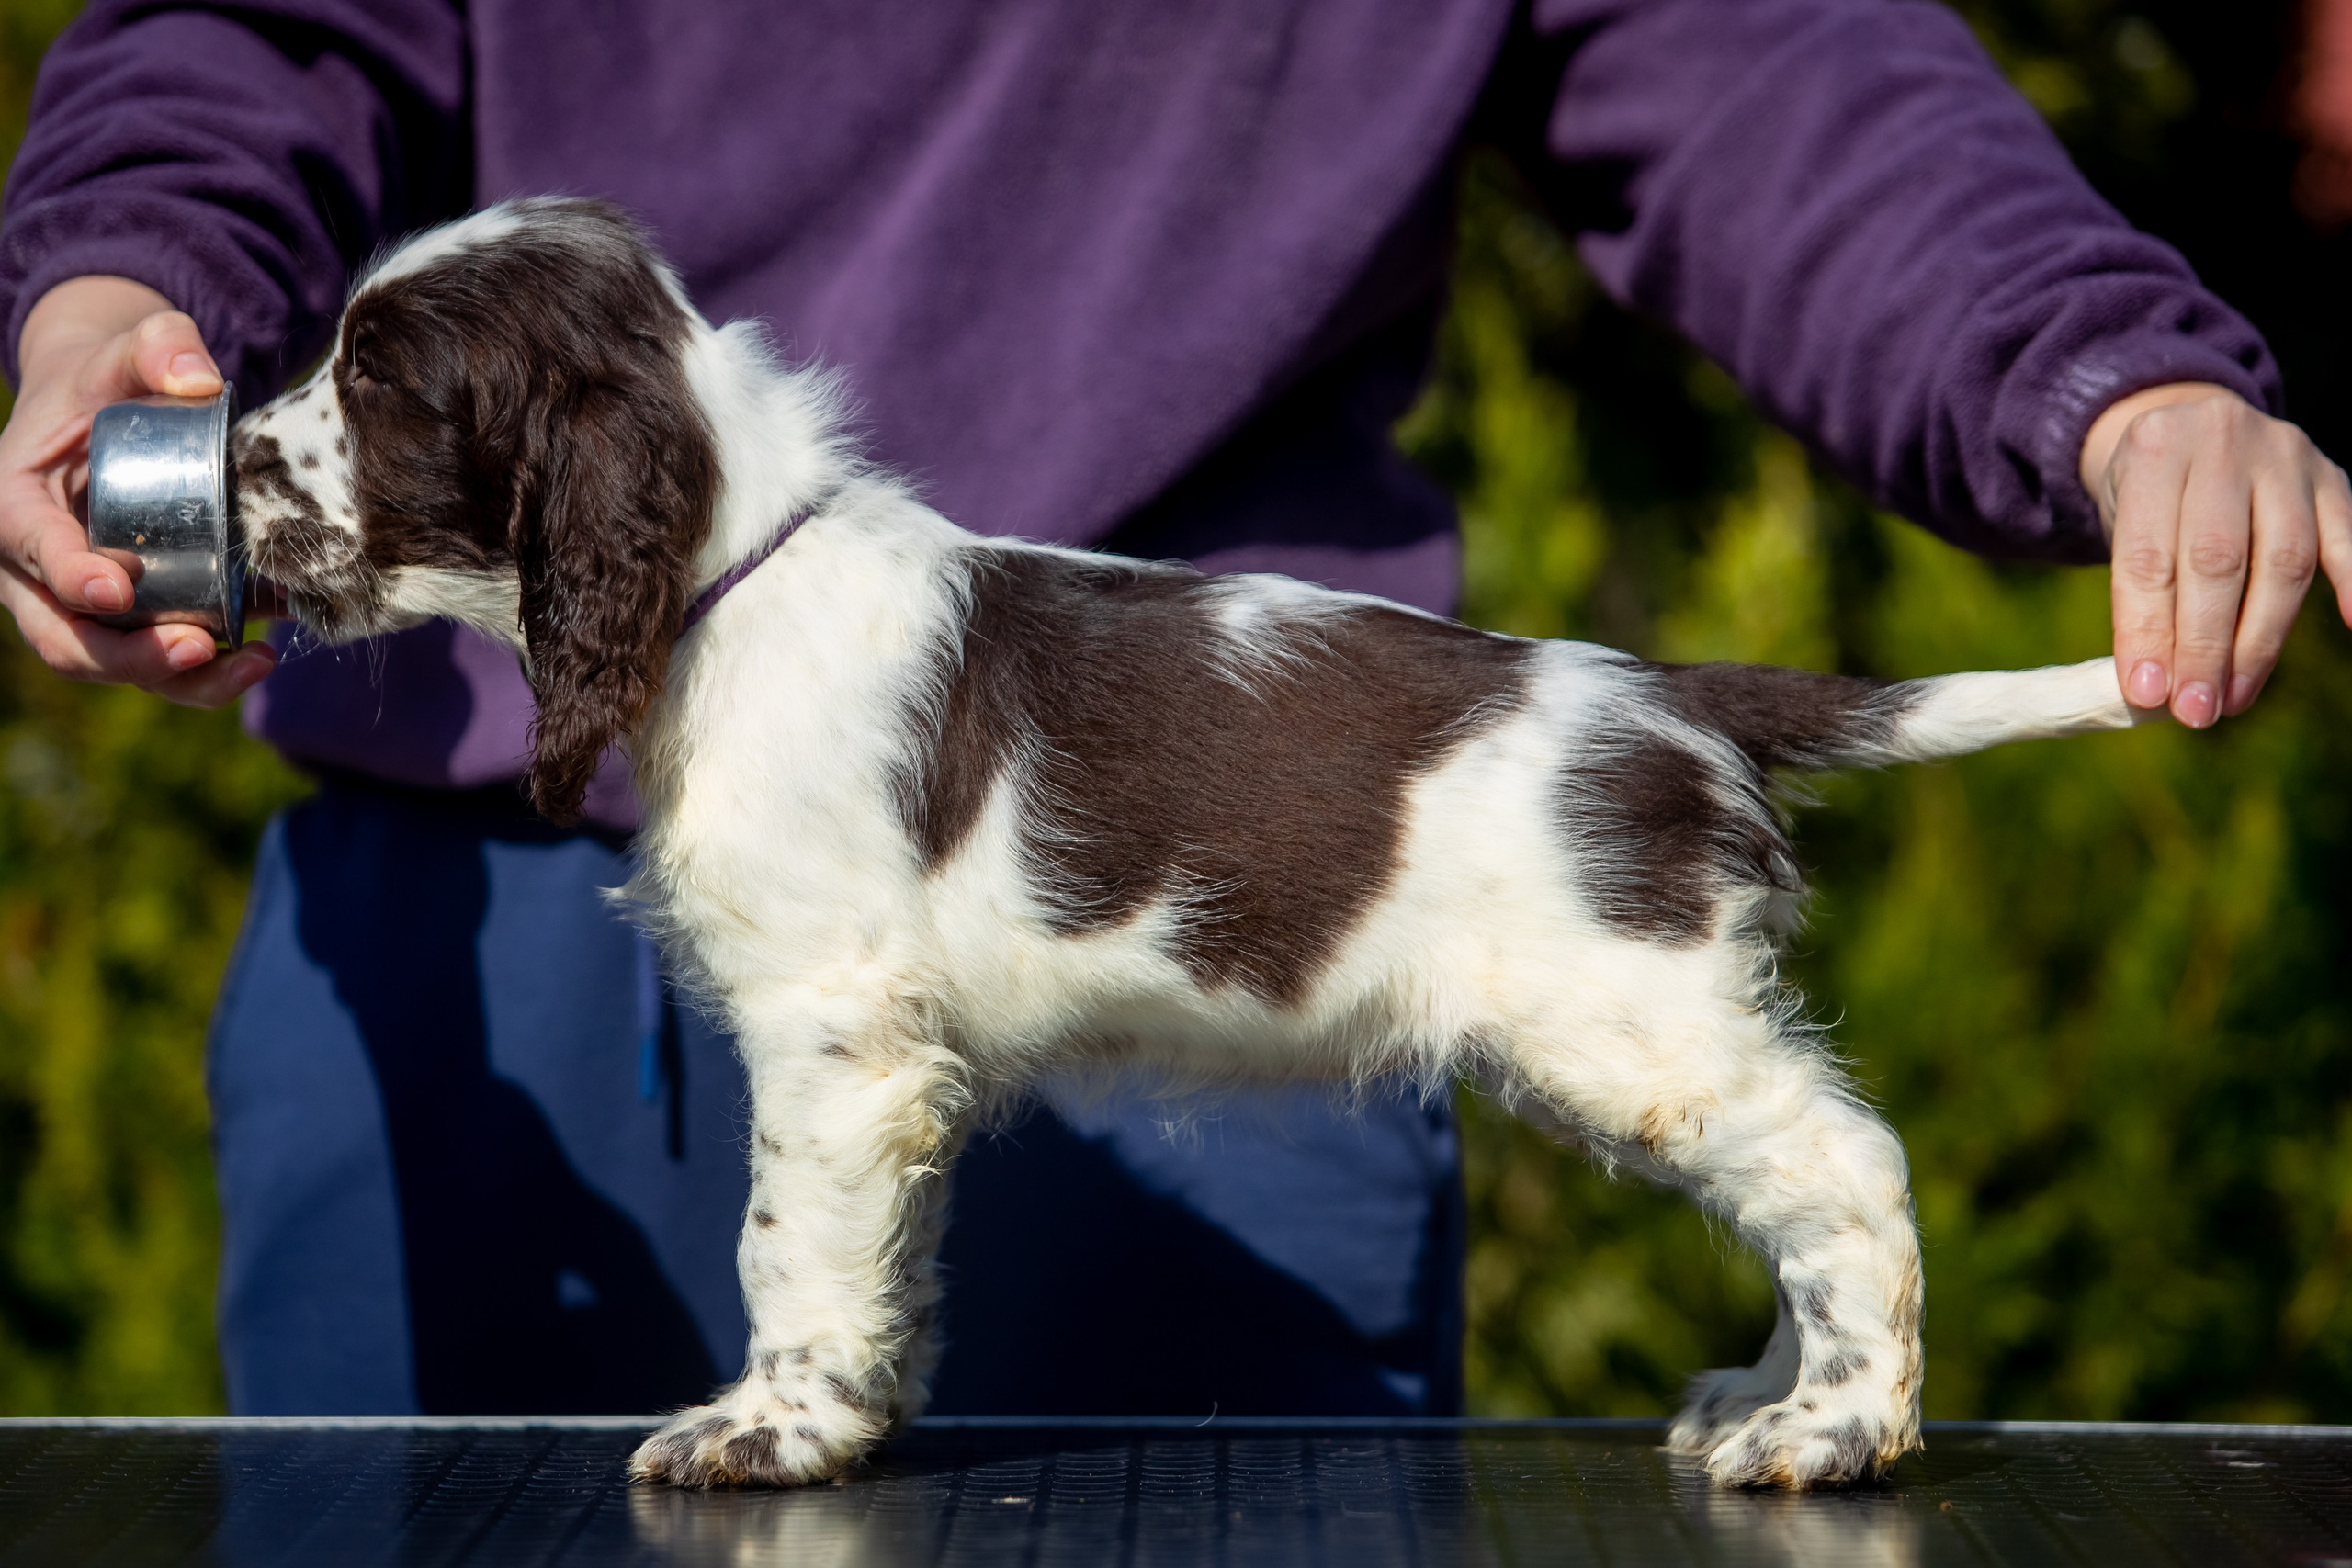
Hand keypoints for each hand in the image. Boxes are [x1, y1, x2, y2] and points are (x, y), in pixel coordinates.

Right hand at [1, 276, 275, 706]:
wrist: (110, 419)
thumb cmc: (109, 385)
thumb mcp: (125, 350)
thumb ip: (159, 345)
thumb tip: (201, 379)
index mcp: (12, 502)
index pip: (31, 548)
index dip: (67, 573)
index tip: (117, 588)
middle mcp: (32, 569)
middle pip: (65, 635)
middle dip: (128, 655)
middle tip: (199, 648)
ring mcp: (77, 604)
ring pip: (111, 664)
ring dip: (178, 679)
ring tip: (251, 663)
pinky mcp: (127, 622)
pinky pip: (157, 661)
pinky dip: (208, 669)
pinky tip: (265, 651)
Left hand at [2081, 382, 2351, 727]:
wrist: (2192, 424)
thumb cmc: (2149, 494)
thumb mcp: (2120, 523)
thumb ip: (2138, 594)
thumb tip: (2153, 688)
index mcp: (2153, 450)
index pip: (2149, 557)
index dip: (2146, 631)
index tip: (2146, 693)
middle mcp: (2221, 443)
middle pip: (2218, 560)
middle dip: (2204, 646)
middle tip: (2194, 710)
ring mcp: (2284, 455)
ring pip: (2284, 558)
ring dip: (2260, 639)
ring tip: (2234, 697)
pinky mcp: (2331, 475)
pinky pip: (2348, 533)